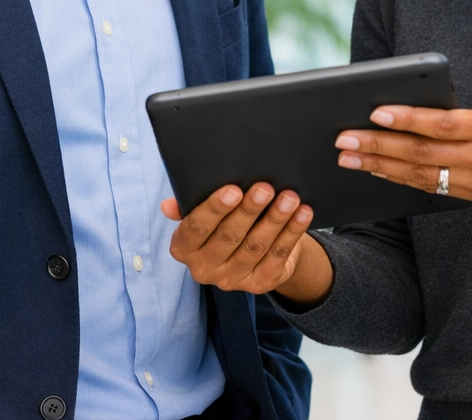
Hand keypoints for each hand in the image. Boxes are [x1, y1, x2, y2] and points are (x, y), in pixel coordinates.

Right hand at [162, 182, 330, 299]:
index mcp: (184, 248)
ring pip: (256, 246)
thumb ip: (188, 207)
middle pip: (228, 237)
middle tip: (265, 188)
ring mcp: (233, 280)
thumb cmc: (222, 222)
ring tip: (289, 197)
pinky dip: (292, 232)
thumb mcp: (204, 214)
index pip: (195, 228)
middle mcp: (204, 269)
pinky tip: (302, 213)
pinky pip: (278, 255)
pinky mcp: (260, 284)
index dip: (214, 209)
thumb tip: (169, 205)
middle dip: (249, 210)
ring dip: (275, 219)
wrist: (251, 252)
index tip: (232, 189)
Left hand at [334, 33, 471, 215]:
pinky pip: (433, 189)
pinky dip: (402, 180)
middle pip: (422, 154)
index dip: (408, 119)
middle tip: (342, 140)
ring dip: (382, 167)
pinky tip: (378, 171)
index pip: (443, 125)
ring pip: (422, 176)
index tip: (375, 113)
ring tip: (348, 158)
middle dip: (378, 147)